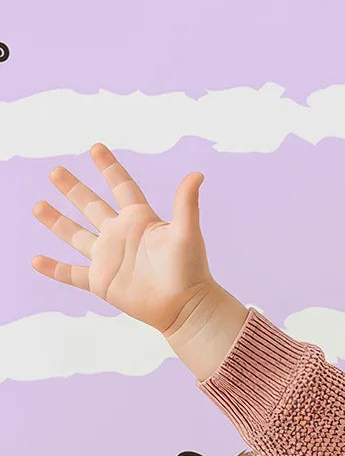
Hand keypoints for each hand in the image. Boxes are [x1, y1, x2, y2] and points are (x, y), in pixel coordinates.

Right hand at [30, 142, 217, 336]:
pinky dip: (54, 268)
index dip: (109, 168)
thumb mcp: (187, 233)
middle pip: (91, 206)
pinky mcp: (101, 282)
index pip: (121, 186)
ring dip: (56, 221)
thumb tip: (198, 174)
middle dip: (73, 189)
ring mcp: (108, 258)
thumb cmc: (190, 270)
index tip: (96, 147)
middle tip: (55, 171)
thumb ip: (186, 203)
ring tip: (37, 206)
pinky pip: (72, 274)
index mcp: (140, 220)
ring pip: (75, 235)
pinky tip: (36, 260)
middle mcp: (120, 235)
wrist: (186, 308)